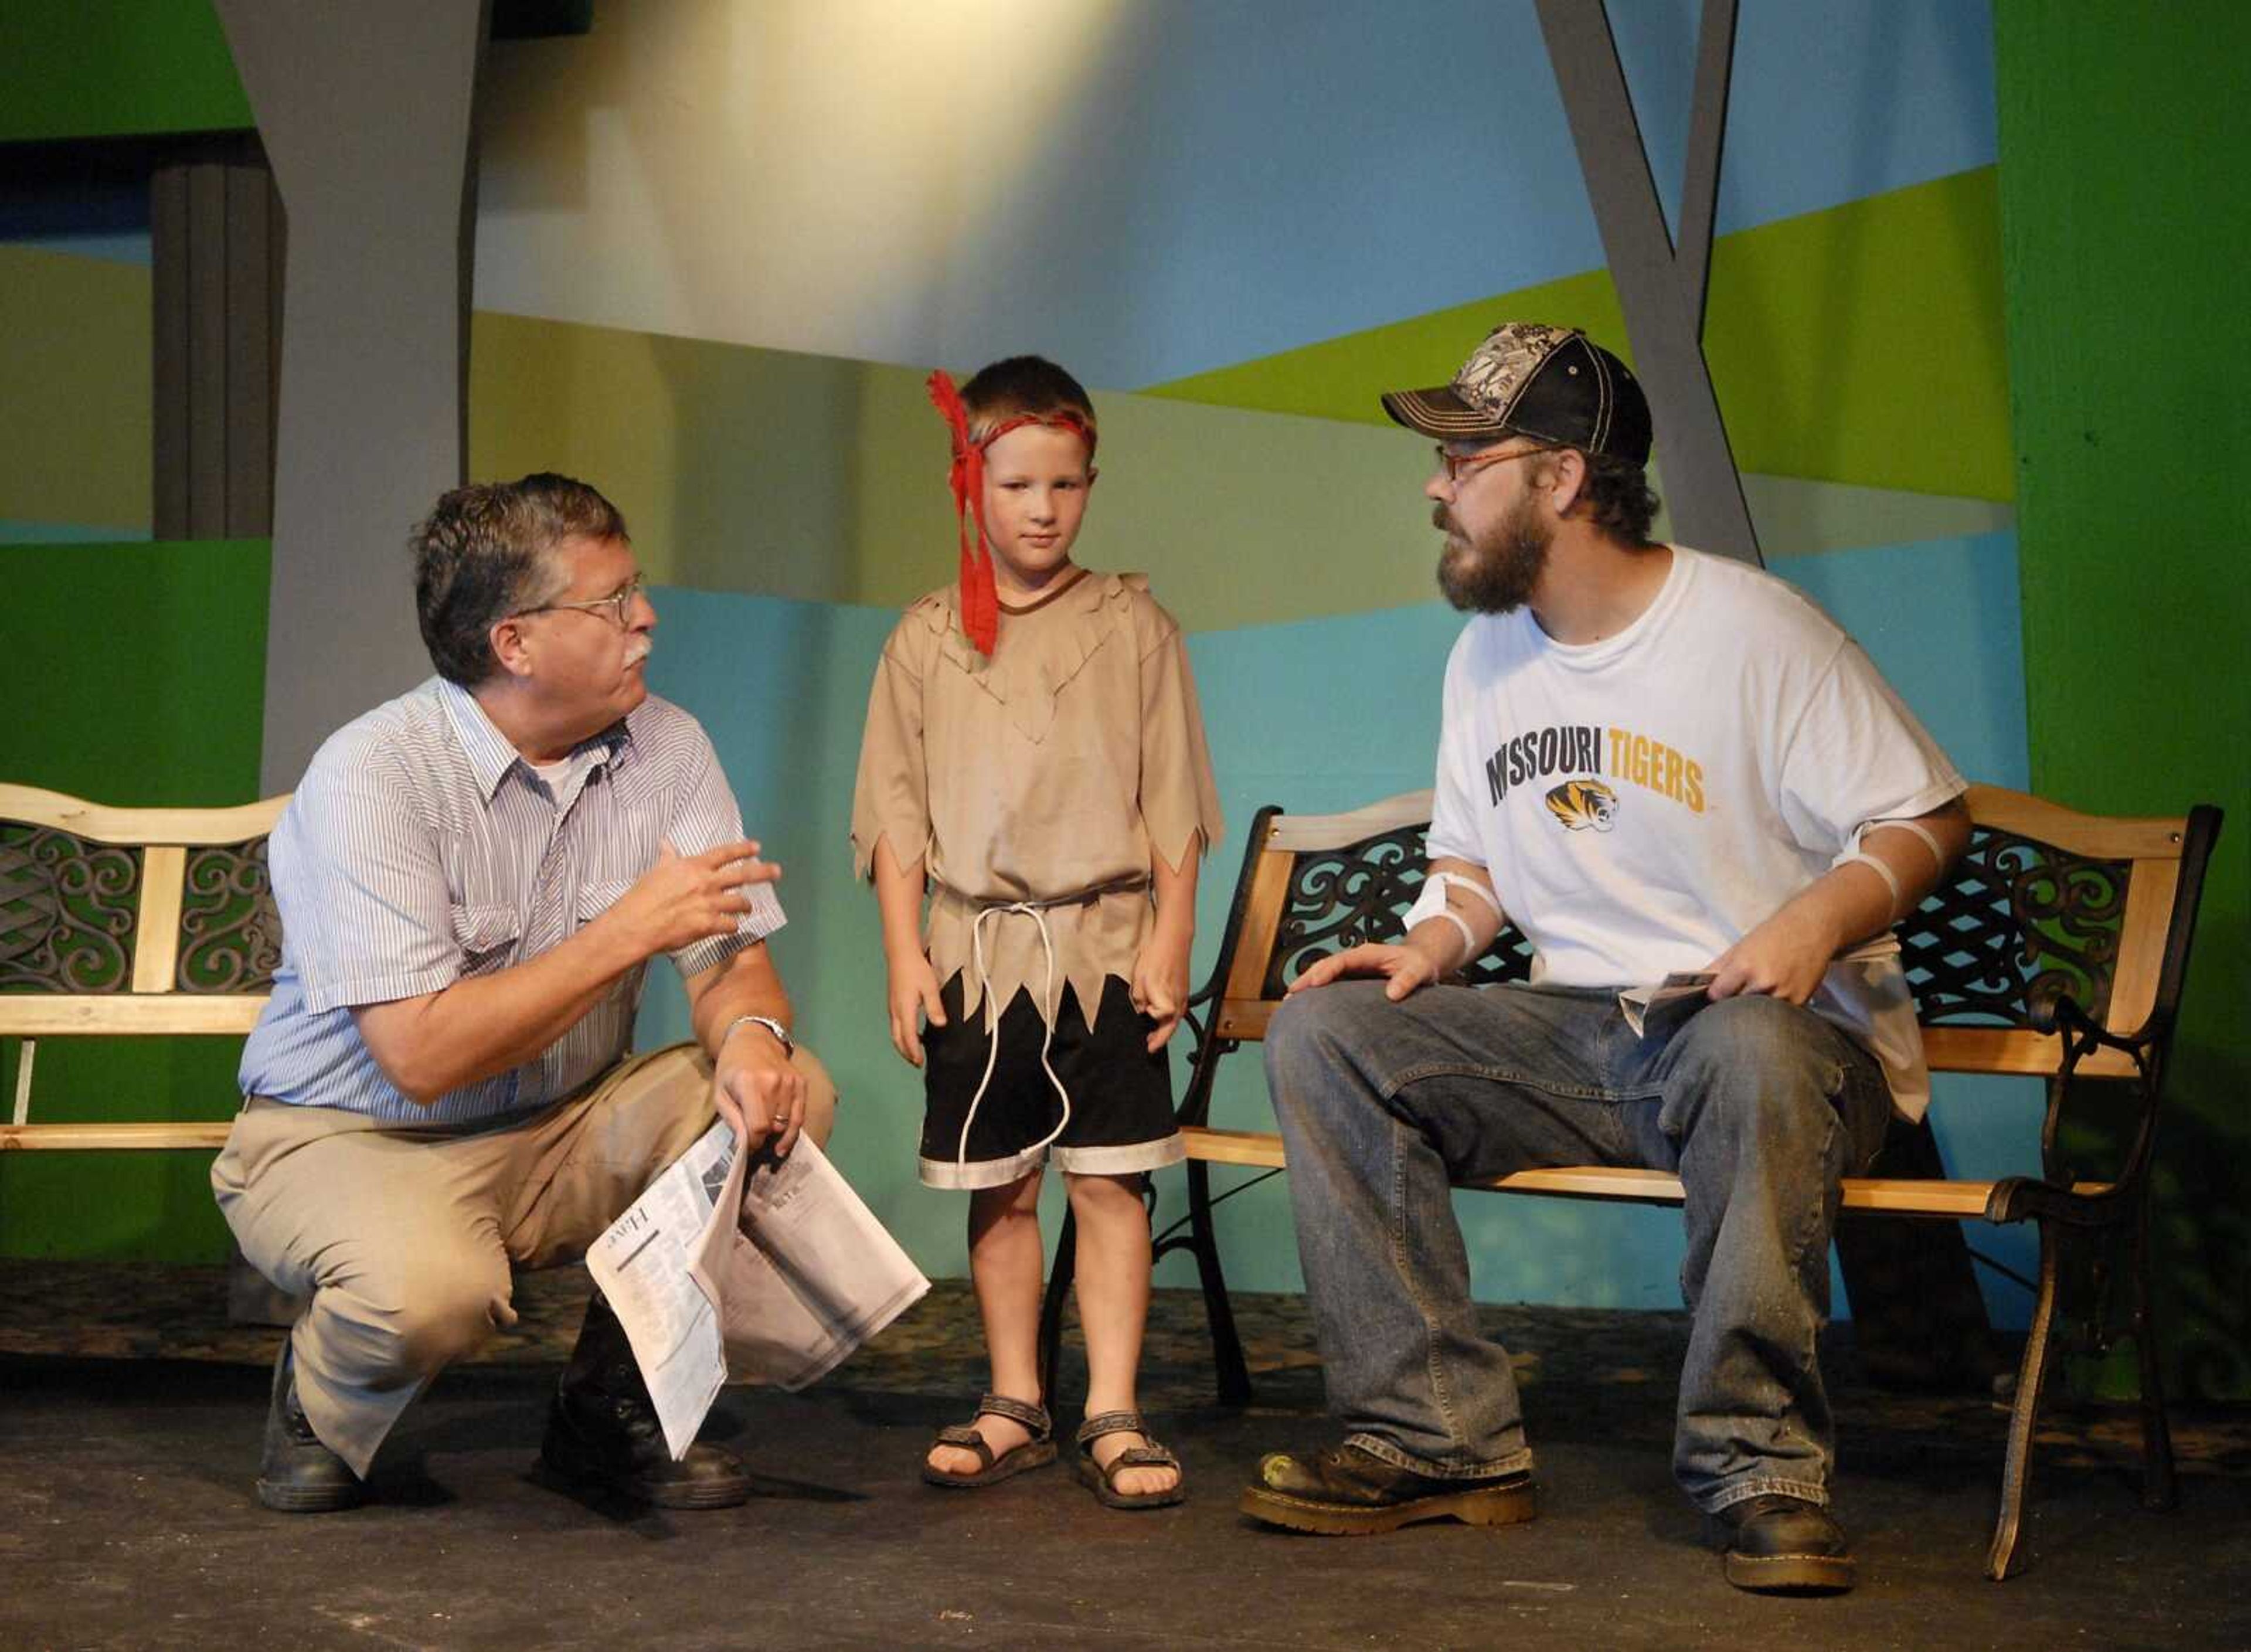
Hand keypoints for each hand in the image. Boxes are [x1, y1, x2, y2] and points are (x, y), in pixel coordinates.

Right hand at [606, 839, 779, 959]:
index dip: (743, 849)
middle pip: (743, 875)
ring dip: (745, 905)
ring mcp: (709, 904)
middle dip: (764, 873)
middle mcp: (706, 883)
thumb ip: (668, 857)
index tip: (757, 847)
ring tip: (748, 908)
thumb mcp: (656, 871)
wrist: (636, 924)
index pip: (725, 853)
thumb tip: (666, 842)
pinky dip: (732, 926)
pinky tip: (731, 927)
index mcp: (694, 866)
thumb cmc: (642, 897)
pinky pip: (730, 925)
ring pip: (740, 902)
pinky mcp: (708, 925)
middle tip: (777, 872)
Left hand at [713, 1025, 805, 1154]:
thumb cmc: (731, 1069)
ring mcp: (791, 1082)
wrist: (753, 1040)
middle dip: (765, 1140)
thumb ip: (732, 1120)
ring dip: (779, 1135)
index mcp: (750, 1084)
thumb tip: (745, 1146)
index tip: (748, 1148)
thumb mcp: (721, 1094)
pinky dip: (793, 1129)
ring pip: (789, 1124)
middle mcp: (774, 1082)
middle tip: (757, 1144)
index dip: (754, 1143)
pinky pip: (800, 1115)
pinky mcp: (802, 1083)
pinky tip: (784, 1138)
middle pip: (775, 1127)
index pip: (758, 1126)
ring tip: (769, 1140)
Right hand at [887, 950, 946, 1067]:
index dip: (914, 1052)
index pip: (908, 1037)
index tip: (920, 1062)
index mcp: (905, 1010)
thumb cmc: (916, 969)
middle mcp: (895, 1011)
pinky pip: (896, 1024)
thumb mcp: (930, 987)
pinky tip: (913, 1032)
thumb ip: (935, 1007)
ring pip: (895, 1032)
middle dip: (906, 1053)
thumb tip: (940, 1024)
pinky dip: (902, 1034)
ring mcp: (892, 1007)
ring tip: (914, 1052)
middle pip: (897, 1039)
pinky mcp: (893, 1002)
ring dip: (903, 1044)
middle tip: (916, 1063)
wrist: (900, 954)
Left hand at [1130, 927, 1192, 1052]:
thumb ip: (1139, 1000)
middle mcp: (1178, 1002)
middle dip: (1160, 1039)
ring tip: (1153, 1035)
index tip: (1143, 1024)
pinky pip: (1177, 1011)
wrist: (1173, 941)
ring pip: (1175, 1020)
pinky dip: (1169, 1018)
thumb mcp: (1139, 979)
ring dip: (1165, 1029)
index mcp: (1167, 1000)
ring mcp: (1183, 998)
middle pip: (1171, 1028)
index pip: (1161, 1020)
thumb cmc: (1156, 958)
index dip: (1151, 1020)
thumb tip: (1140, 1010)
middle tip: (1149, 1047)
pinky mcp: (1184, 992)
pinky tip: (1161, 1016)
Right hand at [1287, 941, 1442, 1001]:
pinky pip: (1330, 985)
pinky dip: (1316, 994)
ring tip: (1289, 1003)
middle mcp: (1354, 960)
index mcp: (1366, 954)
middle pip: (1324, 967)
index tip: (1314, 983)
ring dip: (1307, 987)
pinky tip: (1306, 1008)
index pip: (1341, 961)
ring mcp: (1351, 970)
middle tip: (1290, 996)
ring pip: (1323, 975)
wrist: (1420, 963)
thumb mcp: (1419, 970)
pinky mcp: (1351, 981)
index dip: (1326, 971)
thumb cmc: (1419, 965)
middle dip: (1306, 979)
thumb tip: (1392, 994)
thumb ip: (1407, 980)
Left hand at [1705, 903, 1840, 1005]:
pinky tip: (1777, 995)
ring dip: (1754, 1010)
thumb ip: (1717, 969)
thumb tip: (1696, 986)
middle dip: (1733, 1005)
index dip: (1716, 996)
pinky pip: (1779, 1015)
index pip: (1717, 995)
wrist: (1812, 928)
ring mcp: (1783, 994)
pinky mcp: (1800, 1002)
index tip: (1719, 994)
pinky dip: (1774, 1011)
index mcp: (1744, 967)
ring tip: (1759, 993)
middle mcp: (1763, 983)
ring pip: (1757, 1015)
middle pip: (1736, 1008)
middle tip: (1739, 995)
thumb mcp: (1740, 947)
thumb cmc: (1773, 935)